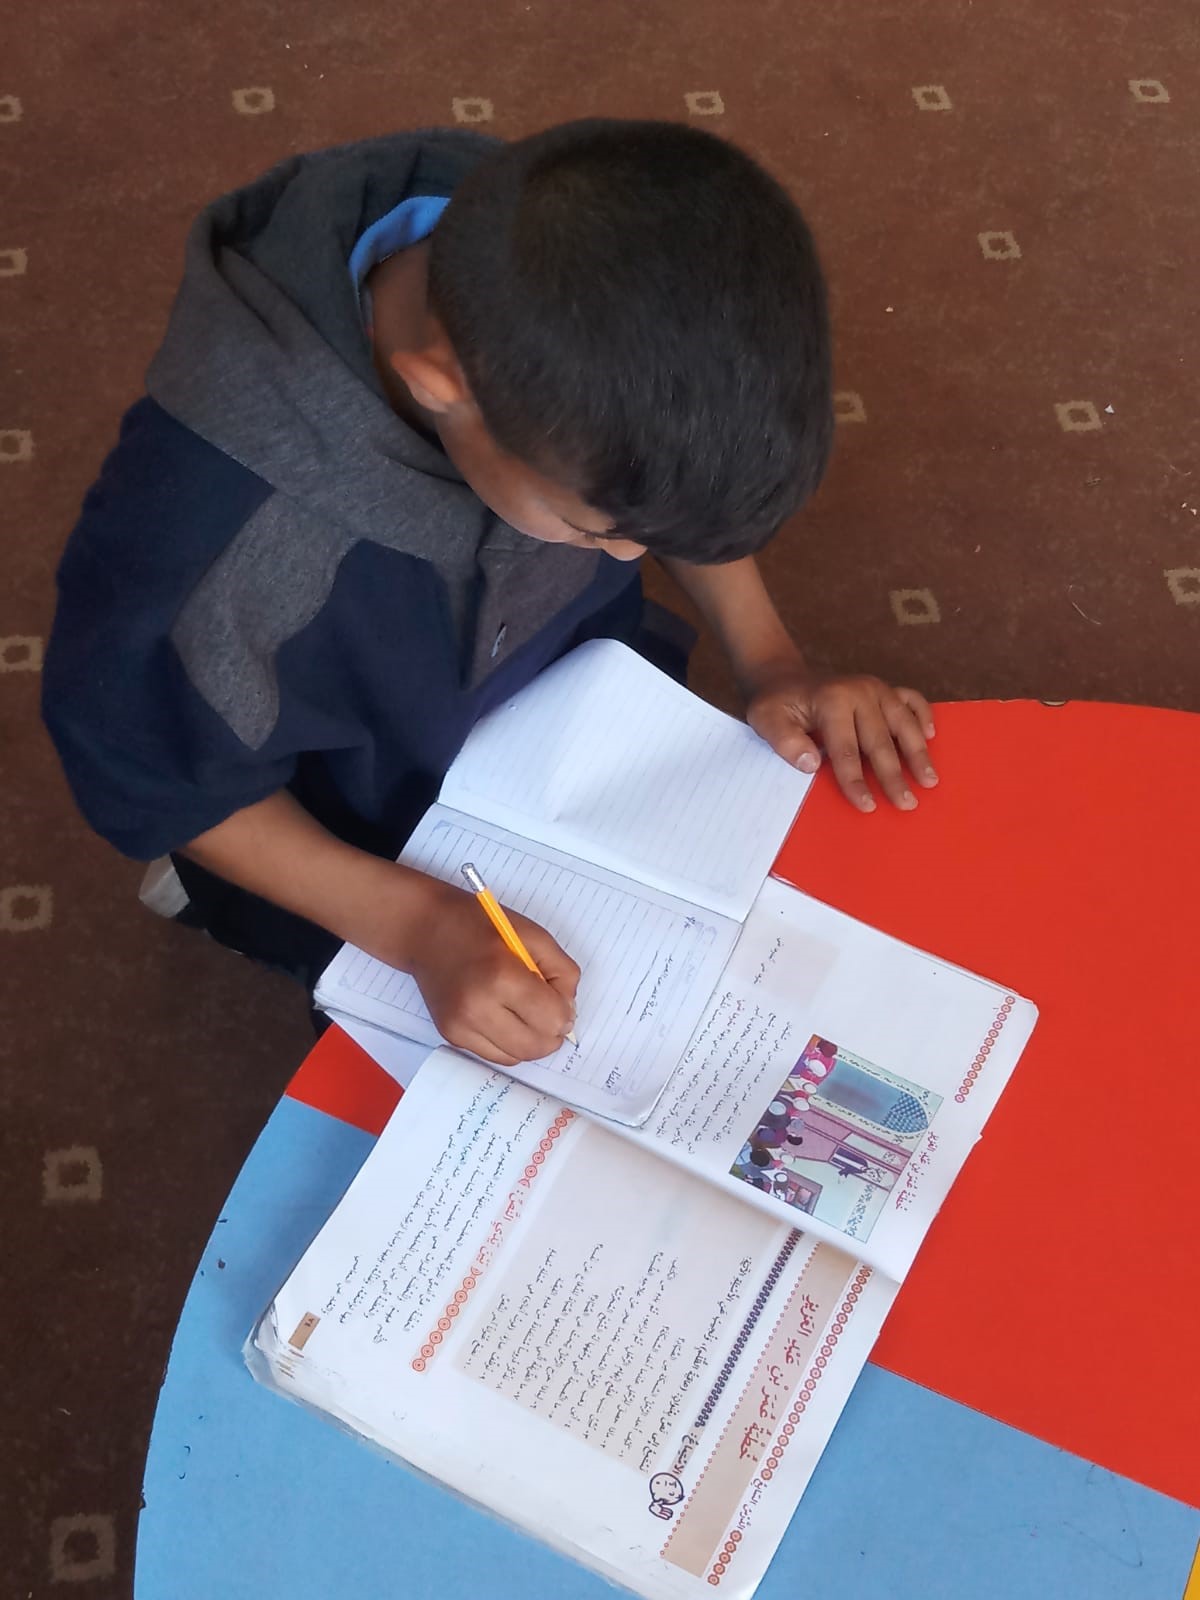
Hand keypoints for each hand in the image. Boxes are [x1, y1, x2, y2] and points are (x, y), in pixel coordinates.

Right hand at [407, 882, 579, 1065]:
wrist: (426, 930)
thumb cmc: (482, 926)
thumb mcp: (534, 936)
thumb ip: (562, 974)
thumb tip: (568, 1013)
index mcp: (502, 977)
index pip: (553, 1020)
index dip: (564, 1012)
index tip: (558, 999)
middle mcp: (478, 1008)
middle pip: (536, 1046)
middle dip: (552, 1033)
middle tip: (548, 1011)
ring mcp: (461, 1026)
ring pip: (517, 1057)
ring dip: (530, 1041)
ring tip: (524, 1012)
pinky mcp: (452, 1036)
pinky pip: (495, 1056)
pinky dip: (508, 1043)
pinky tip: (503, 1017)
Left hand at [746, 666, 937, 812]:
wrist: (785, 680)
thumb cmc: (777, 705)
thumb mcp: (766, 720)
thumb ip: (784, 741)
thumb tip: (811, 763)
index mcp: (832, 700)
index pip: (847, 749)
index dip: (856, 780)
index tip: (867, 806)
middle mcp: (860, 691)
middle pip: (880, 740)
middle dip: (894, 775)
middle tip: (907, 804)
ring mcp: (877, 688)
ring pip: (904, 722)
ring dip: (918, 752)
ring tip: (930, 780)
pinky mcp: (886, 688)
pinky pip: (912, 699)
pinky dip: (924, 715)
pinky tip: (932, 736)